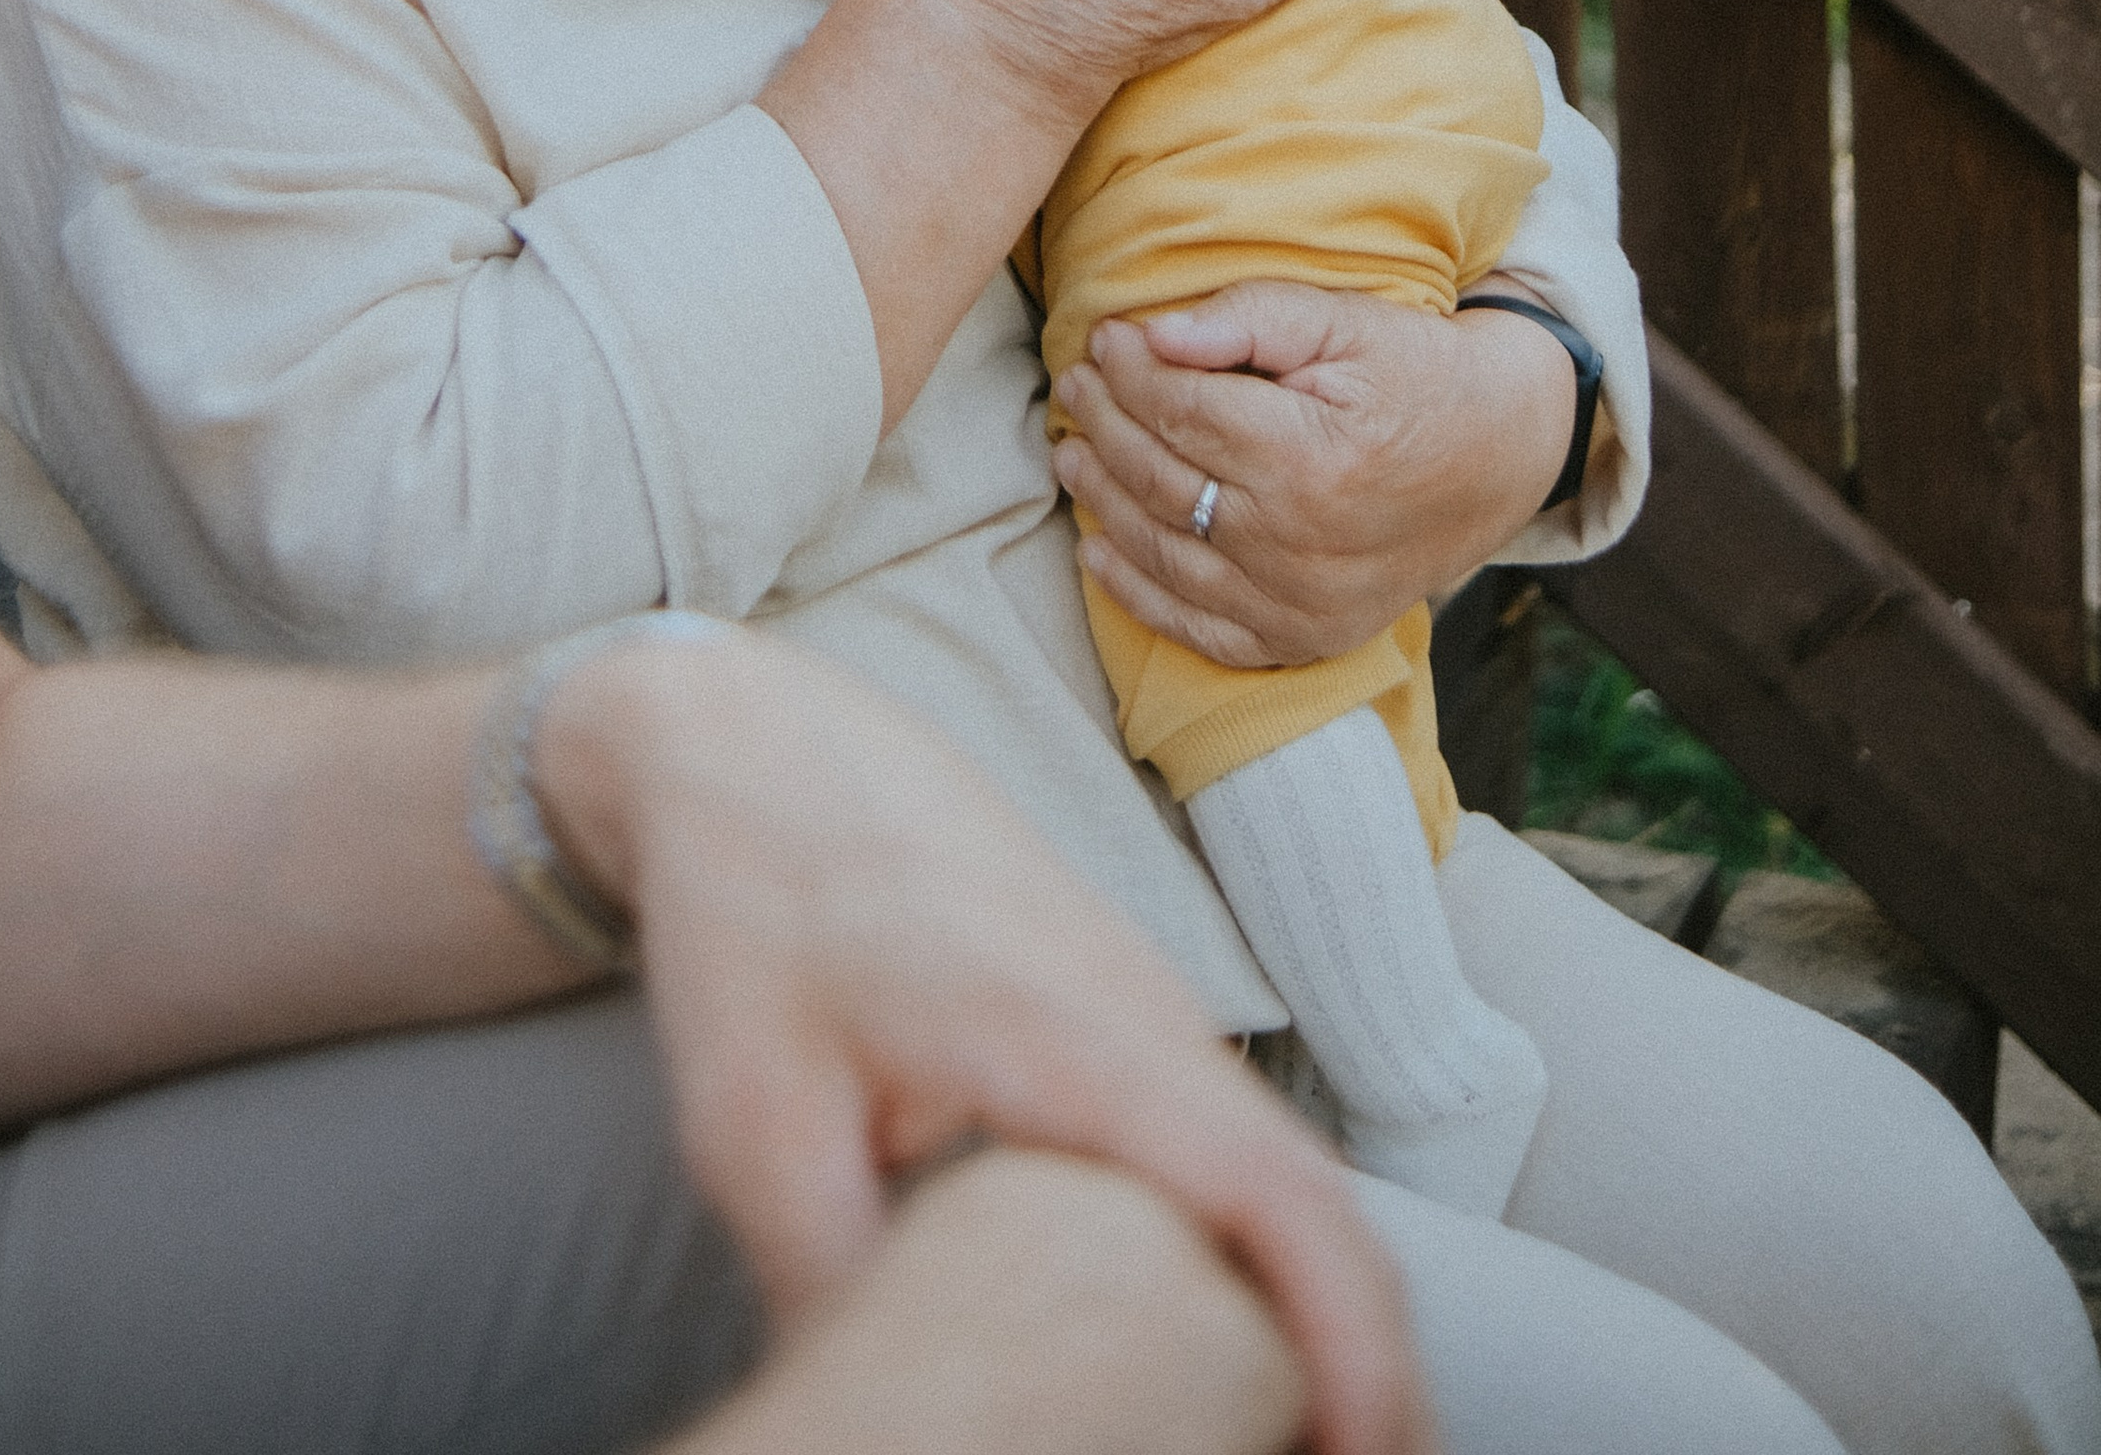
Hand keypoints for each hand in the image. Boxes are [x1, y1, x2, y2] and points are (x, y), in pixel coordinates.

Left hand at [539, 623, 1430, 1454]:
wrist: (755, 744)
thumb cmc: (755, 909)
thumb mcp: (754, 1123)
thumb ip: (839, 1283)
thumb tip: (877, 1420)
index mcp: (1078, 1030)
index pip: (1278, 1196)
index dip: (1353, 1341)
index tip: (1374, 1454)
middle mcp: (1145, 1013)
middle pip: (1316, 1207)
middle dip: (1365, 1365)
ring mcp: (1145, 1006)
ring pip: (1282, 1179)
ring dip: (1317, 1313)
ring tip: (1302, 1445)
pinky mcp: (1120, 1014)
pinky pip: (1228, 1147)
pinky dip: (1262, 1254)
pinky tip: (1218, 1345)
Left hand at [1054, 286, 1577, 671]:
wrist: (1500, 455)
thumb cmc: (1416, 374)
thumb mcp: (1345, 322)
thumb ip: (1249, 320)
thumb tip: (1153, 334)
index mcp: (1310, 460)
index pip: (1182, 411)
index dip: (1130, 370)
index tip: (1103, 336)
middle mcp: (1299, 545)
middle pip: (1162, 479)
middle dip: (1105, 424)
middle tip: (1076, 382)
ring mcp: (1299, 604)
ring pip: (1165, 552)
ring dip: (1104, 501)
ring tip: (1073, 452)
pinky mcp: (1303, 638)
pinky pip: (1199, 628)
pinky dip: (1139, 593)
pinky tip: (1099, 552)